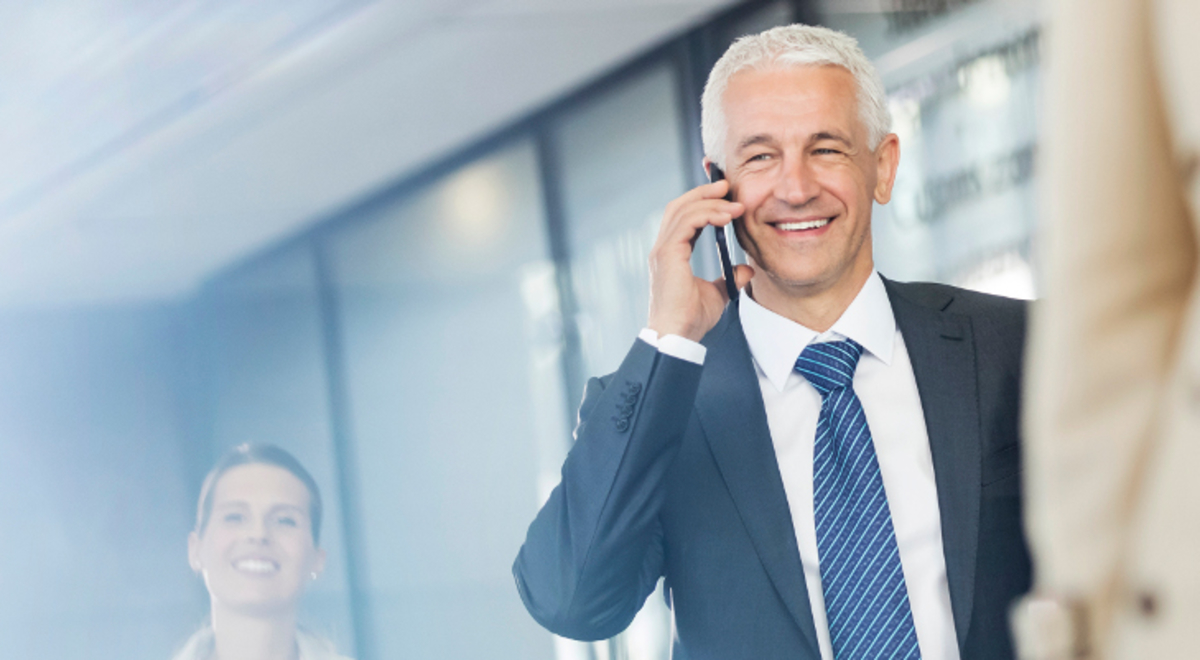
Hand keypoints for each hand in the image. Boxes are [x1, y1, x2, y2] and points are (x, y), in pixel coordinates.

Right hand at [647, 180, 753, 341]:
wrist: (678, 337)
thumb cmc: (691, 320)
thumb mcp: (717, 295)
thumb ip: (729, 279)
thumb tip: (746, 268)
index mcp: (671, 255)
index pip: (683, 218)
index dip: (703, 204)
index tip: (726, 198)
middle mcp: (663, 249)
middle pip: (678, 206)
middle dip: (702, 193)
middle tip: (727, 185)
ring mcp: (662, 250)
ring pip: (682, 210)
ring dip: (709, 201)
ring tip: (732, 201)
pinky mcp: (667, 255)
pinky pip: (686, 223)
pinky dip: (706, 214)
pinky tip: (726, 216)